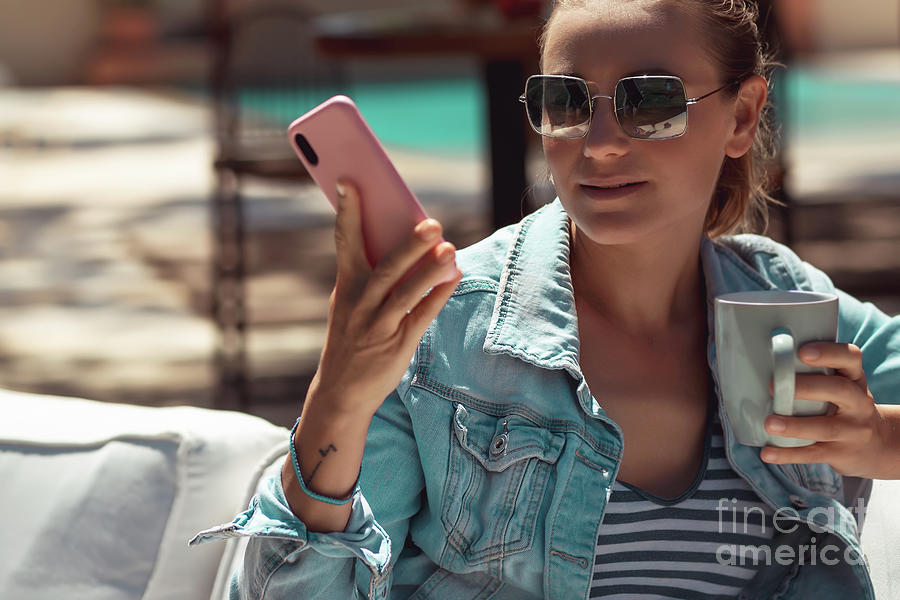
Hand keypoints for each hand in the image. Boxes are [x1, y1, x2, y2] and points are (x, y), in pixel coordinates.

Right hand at [307, 179, 461, 416]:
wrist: (340, 392)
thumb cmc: (351, 336)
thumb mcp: (349, 303)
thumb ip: (370, 273)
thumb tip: (406, 239)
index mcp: (345, 287)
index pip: (344, 243)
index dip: (347, 212)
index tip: (350, 181)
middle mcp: (359, 305)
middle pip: (384, 269)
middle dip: (407, 246)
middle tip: (432, 222)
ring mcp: (377, 327)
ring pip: (404, 295)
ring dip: (428, 272)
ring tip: (449, 249)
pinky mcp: (397, 346)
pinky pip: (420, 318)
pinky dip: (438, 296)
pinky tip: (455, 277)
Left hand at [760, 342, 897, 478]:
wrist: (878, 445)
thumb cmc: (845, 407)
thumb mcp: (842, 386)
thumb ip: (816, 374)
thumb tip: (763, 360)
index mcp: (854, 379)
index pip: (850, 358)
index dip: (829, 353)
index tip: (802, 352)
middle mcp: (858, 403)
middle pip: (839, 390)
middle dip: (807, 387)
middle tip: (773, 386)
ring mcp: (852, 430)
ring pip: (826, 427)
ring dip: (795, 426)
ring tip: (769, 423)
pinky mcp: (841, 453)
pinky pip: (814, 454)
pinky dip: (788, 454)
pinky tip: (767, 452)